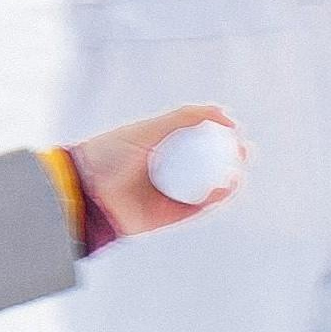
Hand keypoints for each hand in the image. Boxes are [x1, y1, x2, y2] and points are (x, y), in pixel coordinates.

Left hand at [68, 104, 242, 240]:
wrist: (84, 191)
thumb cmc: (110, 154)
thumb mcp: (149, 129)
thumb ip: (184, 117)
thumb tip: (224, 113)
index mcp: (157, 149)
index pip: (196, 141)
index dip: (220, 136)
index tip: (236, 130)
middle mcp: (163, 172)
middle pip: (205, 166)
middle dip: (230, 159)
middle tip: (246, 151)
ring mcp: (165, 195)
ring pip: (205, 188)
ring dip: (228, 180)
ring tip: (240, 168)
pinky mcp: (165, 217)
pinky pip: (196, 208)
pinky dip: (214, 199)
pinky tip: (227, 186)